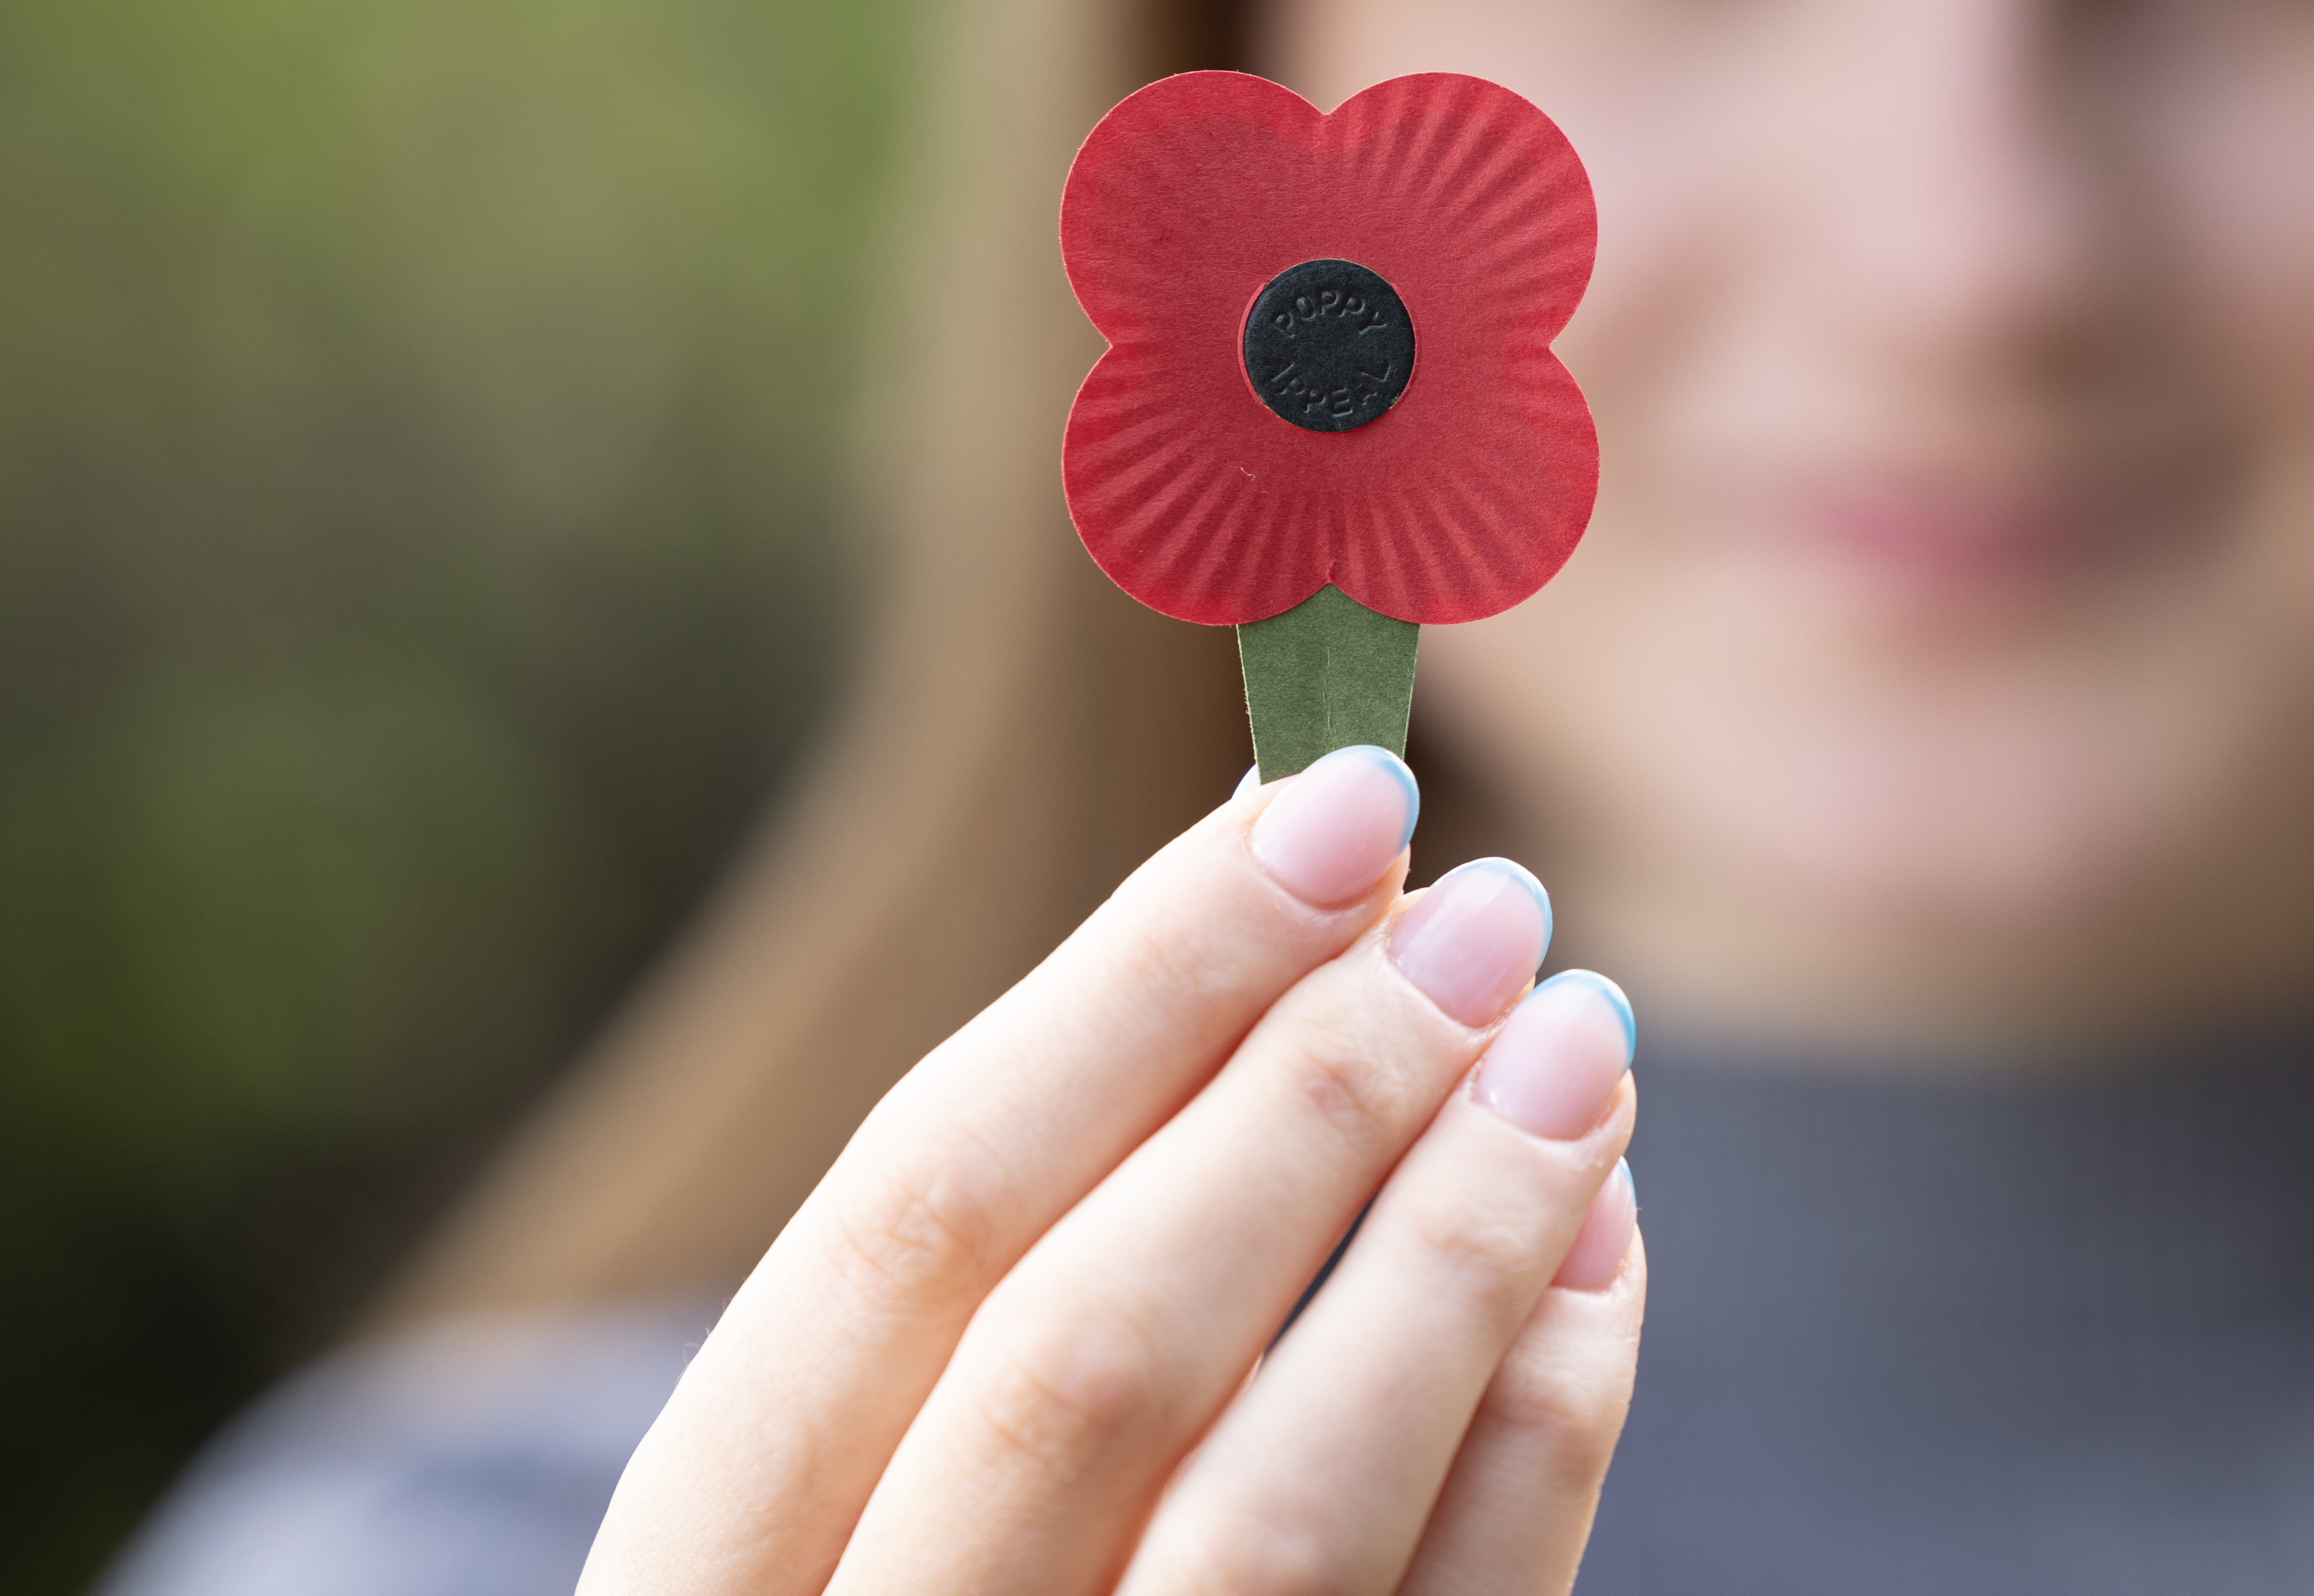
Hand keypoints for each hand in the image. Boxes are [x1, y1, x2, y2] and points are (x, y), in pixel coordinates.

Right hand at [580, 745, 1643, 1595]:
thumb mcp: (885, 1474)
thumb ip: (1026, 1270)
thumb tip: (1298, 934)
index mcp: (710, 1576)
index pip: (916, 1216)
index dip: (1133, 979)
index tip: (1326, 795)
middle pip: (1094, 1347)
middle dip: (1310, 1090)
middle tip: (1489, 899)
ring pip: (1282, 1507)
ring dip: (1457, 1232)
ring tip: (1582, 1030)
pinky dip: (1545, 1424)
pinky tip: (1603, 1245)